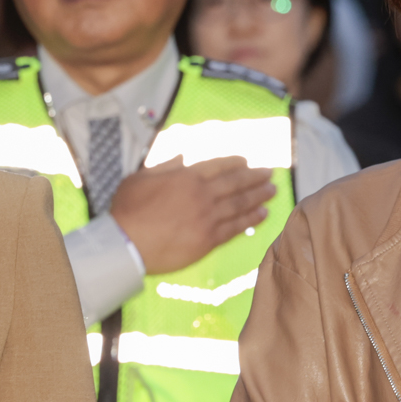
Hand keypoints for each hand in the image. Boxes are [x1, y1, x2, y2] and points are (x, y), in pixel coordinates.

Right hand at [111, 155, 276, 274]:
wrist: (127, 245)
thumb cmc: (128, 211)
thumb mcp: (140, 178)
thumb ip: (164, 166)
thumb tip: (182, 157)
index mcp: (186, 177)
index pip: (218, 166)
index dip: (235, 163)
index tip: (247, 162)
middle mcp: (202, 195)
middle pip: (235, 183)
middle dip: (255, 177)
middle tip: (270, 174)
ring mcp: (207, 218)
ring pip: (240, 205)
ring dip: (258, 197)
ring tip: (272, 192)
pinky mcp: (208, 240)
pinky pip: (235, 228)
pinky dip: (251, 220)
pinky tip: (262, 215)